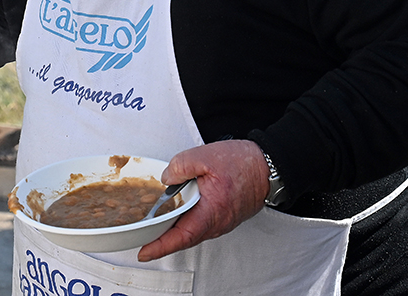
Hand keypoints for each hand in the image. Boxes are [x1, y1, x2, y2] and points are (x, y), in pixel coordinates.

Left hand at [136, 139, 269, 261]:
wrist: (267, 167)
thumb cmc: (243, 163)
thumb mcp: (205, 156)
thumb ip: (180, 166)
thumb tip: (166, 178)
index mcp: (212, 211)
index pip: (182, 236)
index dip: (160, 246)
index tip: (144, 252)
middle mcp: (217, 222)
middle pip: (183, 237)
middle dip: (160, 240)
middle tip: (139, 238)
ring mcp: (221, 221)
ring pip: (191, 231)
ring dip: (172, 230)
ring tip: (151, 226)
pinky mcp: (222, 216)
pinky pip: (199, 224)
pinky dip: (183, 222)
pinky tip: (173, 213)